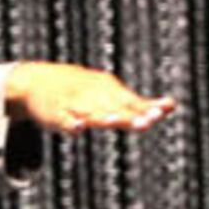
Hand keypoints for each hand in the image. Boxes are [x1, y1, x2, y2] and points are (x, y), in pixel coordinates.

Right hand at [4, 63, 178, 136]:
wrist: (37, 80)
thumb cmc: (83, 90)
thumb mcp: (110, 92)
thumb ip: (138, 105)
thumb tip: (171, 106)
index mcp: (108, 90)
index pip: (131, 101)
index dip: (146, 107)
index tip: (163, 111)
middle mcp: (94, 95)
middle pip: (114, 107)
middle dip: (130, 115)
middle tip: (148, 122)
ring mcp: (74, 104)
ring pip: (90, 112)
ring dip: (103, 117)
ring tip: (115, 121)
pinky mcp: (55, 114)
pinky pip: (63, 120)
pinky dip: (70, 124)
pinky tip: (77, 128)